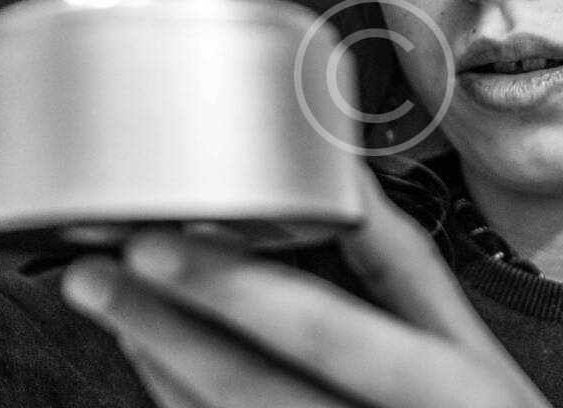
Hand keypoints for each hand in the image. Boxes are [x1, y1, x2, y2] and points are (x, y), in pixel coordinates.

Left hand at [62, 164, 551, 407]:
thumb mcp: (465, 340)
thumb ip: (404, 262)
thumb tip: (351, 177)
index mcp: (430, 385)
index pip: (320, 330)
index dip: (235, 288)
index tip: (165, 246)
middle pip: (248, 386)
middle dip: (162, 327)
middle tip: (97, 275)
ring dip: (160, 361)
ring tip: (115, 302)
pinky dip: (178, 398)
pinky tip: (156, 356)